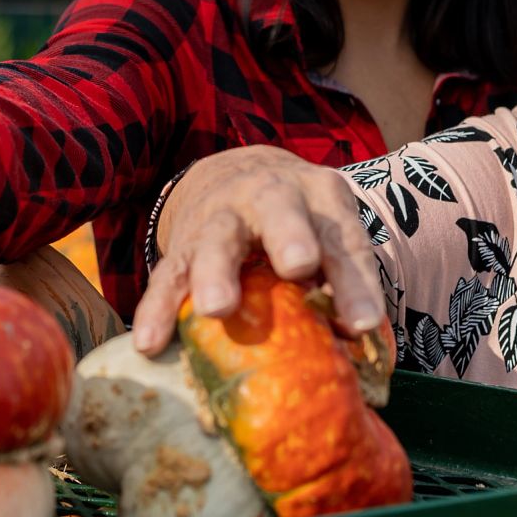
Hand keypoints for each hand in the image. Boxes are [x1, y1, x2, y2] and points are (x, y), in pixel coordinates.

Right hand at [131, 145, 384, 355]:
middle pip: (280, 212)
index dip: (356, 280)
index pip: (342, 238)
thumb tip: (356, 341)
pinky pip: (168, 275)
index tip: (364, 324)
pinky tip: (151, 342)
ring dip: (217, 273)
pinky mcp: (183, 244)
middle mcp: (270, 195)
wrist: (239, 174)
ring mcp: (221, 217)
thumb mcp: (329, 235)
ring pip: (217, 240)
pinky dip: (158, 308)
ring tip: (217, 308)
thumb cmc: (301, 224)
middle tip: (299, 266)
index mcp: (319, 194)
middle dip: (290, 238)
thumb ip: (343, 283)